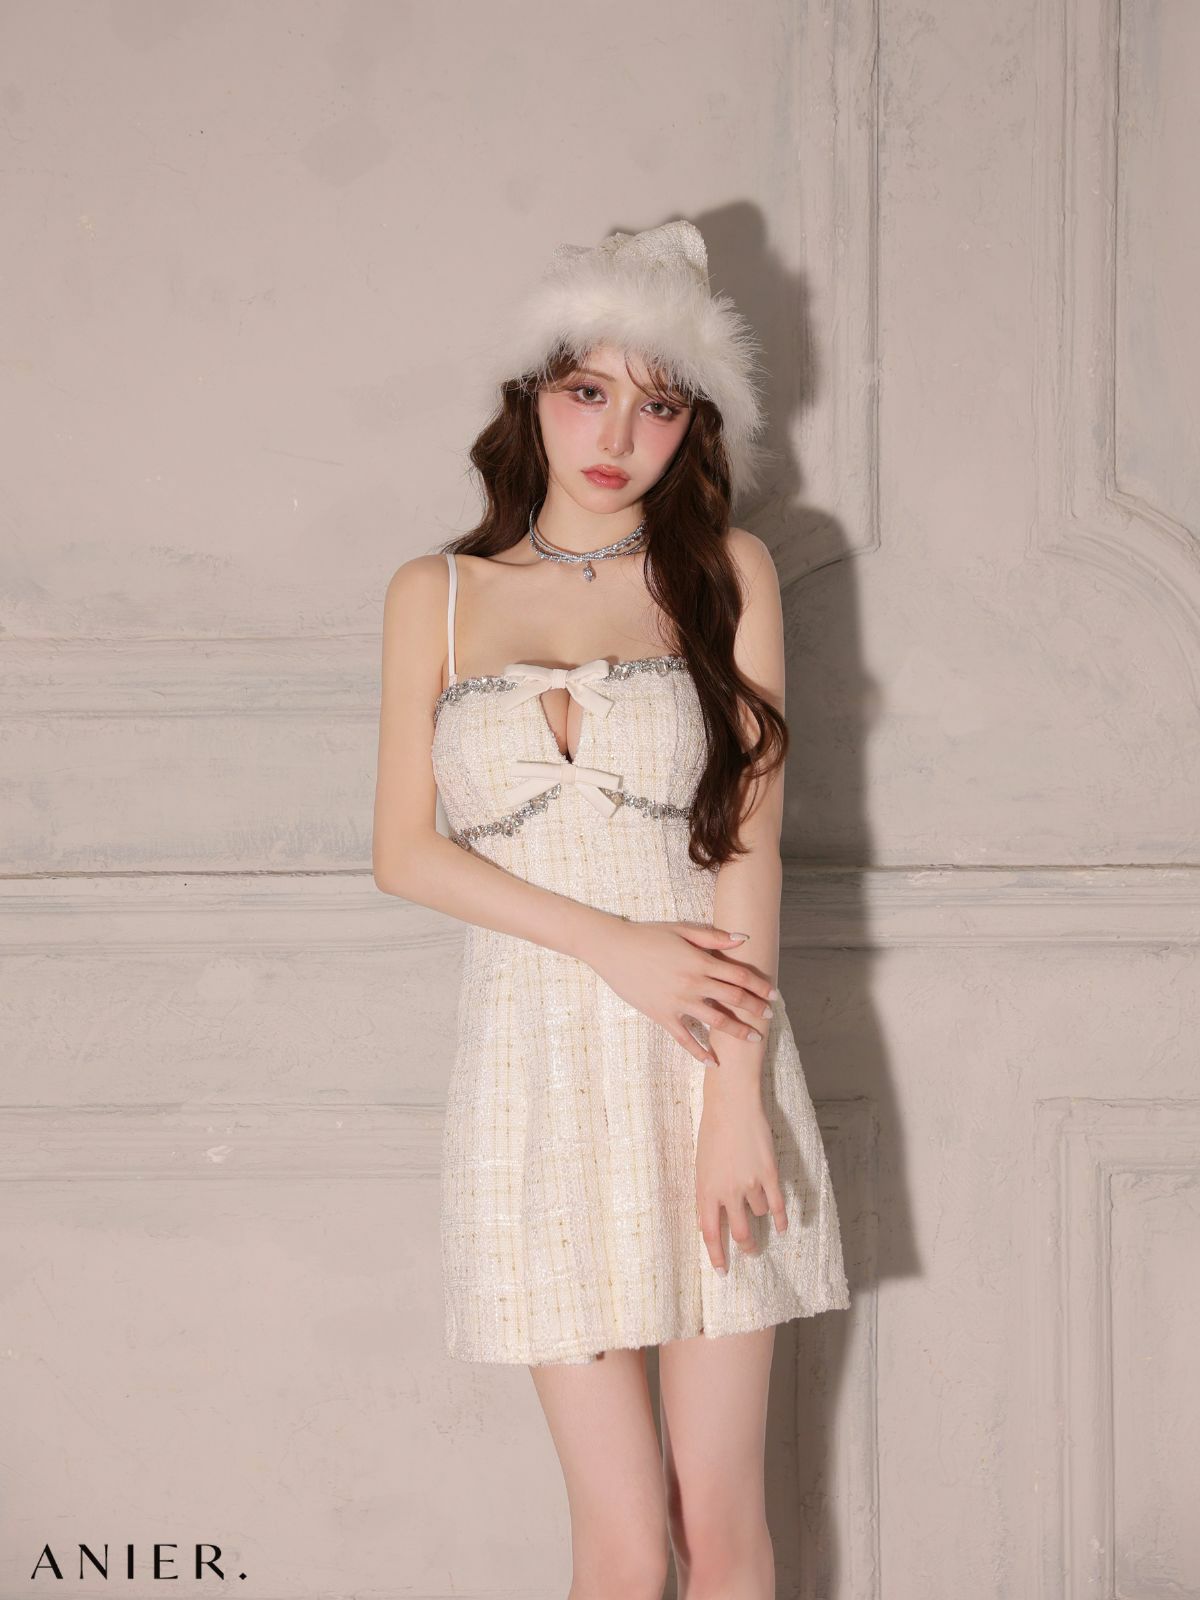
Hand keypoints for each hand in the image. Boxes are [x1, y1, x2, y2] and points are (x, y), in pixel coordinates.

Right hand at [582, 918, 776, 1065]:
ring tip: (753, 1039)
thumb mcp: (682, 930)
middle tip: (768, 1016)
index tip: (772, 994)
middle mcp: (693, 984)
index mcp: (700, 962)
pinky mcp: (662, 1016)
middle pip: (733, 999)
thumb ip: (714, 937)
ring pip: (716, 1021)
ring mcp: (678, 1002)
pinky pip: (685, 1039)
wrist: (613, 949)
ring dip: (738, 1031)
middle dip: (754, 1008)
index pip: (739, 975)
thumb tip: (743, 939)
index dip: (759, 985)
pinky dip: (700, 1052)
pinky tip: (713, 1062)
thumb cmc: (647, 935)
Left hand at [696, 1094, 787, 1272]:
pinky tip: (783, 1227)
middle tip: (749, 1251)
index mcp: (705, 1190)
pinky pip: (777, 1205)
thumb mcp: (701, 1166)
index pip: (710, 1233)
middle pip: (739, 1232)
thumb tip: (711, 1220)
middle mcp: (727, 1192)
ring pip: (760, 1213)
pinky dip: (781, 1219)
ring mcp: (750, 1184)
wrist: (731, 1105)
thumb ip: (708, 1193)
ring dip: (759, 1212)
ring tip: (756, 1197)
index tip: (722, 1271)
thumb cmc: (712, 1132)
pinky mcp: (769, 1174)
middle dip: (746, 1246)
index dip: (716, 1255)